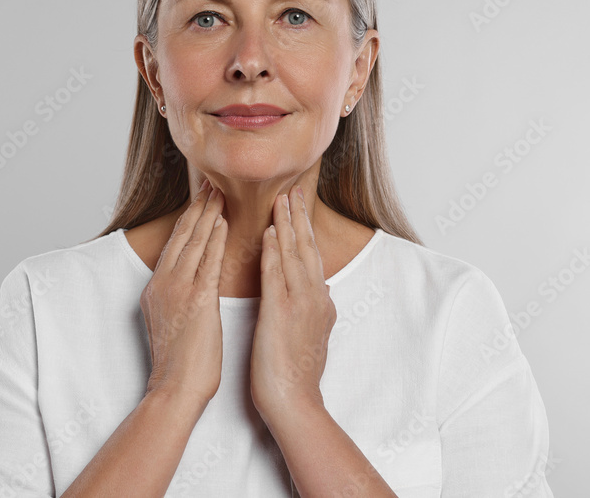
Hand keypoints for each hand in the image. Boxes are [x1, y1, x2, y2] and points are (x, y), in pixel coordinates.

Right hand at [140, 180, 227, 406]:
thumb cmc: (181, 363)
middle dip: (197, 208)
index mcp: (156, 288)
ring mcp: (177, 290)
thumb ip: (179, 297)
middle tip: (210, 183)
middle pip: (182, 236)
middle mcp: (163, 284)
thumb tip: (192, 282)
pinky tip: (223, 222)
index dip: (189, 219)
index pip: (175, 244)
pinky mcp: (195, 300)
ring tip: (218, 192)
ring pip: (193, 243)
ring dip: (207, 215)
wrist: (175, 388)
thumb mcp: (172, 321)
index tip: (201, 199)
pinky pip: (207, 261)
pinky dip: (215, 239)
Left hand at [250, 184, 336, 422]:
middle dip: (299, 217)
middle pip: (306, 247)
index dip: (304, 229)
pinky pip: (277, 275)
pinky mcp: (282, 313)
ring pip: (294, 254)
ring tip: (282, 198)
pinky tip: (268, 232)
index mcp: (319, 301)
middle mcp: (314, 297)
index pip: (310, 256)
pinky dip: (273, 251)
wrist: (294, 401)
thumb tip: (321, 290)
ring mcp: (300, 304)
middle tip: (293, 188)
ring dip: (287, 224)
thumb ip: (316, 308)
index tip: (297, 205)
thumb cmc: (296, 372)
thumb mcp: (313, 333)